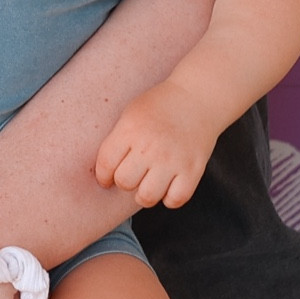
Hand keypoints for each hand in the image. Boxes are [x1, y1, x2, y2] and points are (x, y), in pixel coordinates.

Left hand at [95, 81, 218, 207]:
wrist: (196, 98)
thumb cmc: (158, 106)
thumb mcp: (130, 115)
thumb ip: (117, 140)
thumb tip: (103, 170)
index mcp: (130, 131)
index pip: (106, 164)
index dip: (103, 176)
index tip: (107, 178)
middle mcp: (149, 147)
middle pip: (125, 183)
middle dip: (124, 182)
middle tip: (131, 176)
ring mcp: (173, 160)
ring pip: (148, 197)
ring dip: (144, 195)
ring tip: (147, 185)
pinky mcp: (193, 170)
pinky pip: (175, 200)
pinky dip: (169, 198)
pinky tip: (167, 187)